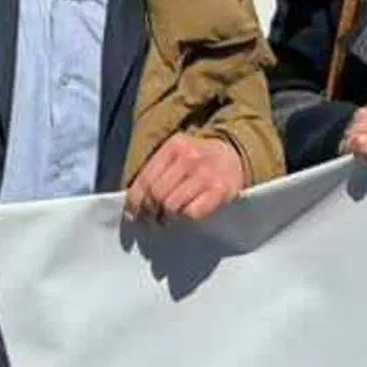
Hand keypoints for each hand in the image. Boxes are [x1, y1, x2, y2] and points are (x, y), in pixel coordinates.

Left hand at [123, 135, 245, 221]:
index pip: (145, 178)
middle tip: (151, 220)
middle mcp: (189, 157)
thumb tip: (132, 206)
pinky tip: (186, 215)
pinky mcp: (219, 190)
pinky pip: (192, 212)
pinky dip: (185, 218)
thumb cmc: (199, 161)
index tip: (132, 215)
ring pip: (172, 205)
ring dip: (166, 218)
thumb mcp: (177, 155)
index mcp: (173, 146)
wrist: (234, 157)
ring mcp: (205, 173)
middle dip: (149, 212)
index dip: (135, 201)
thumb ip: (156, 173)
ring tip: (167, 219)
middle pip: (156, 194)